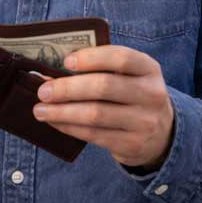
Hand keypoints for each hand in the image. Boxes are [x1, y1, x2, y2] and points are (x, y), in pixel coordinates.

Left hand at [32, 46, 174, 168]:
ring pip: (96, 115)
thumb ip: (98, 71)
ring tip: (40, 110)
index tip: (66, 61)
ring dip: (63, 112)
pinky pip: (94, 135)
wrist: (162, 134)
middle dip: (68, 88)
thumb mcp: (128, 77)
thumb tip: (48, 73)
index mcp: (148, 69)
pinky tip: (55, 122)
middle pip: (104, 87)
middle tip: (43, 91)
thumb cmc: (132, 96)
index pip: (121, 58)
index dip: (91, 58)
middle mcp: (151, 94)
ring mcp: (144, 122)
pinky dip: (70, 127)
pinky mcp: (132, 144)